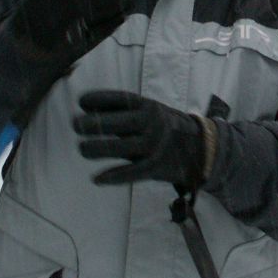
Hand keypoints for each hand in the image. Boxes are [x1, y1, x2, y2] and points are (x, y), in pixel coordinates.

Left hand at [74, 90, 214, 193]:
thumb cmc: (165, 127)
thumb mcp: (149, 111)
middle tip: (76, 125)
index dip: (100, 99)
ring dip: (99, 148)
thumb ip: (121, 111)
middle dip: (96, 123)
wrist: (201, 148)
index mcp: (149, 106)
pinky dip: (114, 176)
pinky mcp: (158, 167)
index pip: (121, 99)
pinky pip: (133, 172)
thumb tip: (86, 107)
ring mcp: (156, 145)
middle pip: (121, 122)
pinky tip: (96, 178)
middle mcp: (153, 123)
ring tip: (82, 148)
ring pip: (123, 147)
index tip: (81, 102)